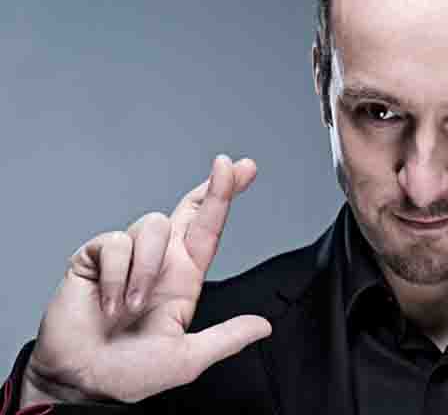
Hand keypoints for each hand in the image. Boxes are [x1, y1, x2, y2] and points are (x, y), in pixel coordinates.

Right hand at [21, 155, 271, 405]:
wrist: (79, 383)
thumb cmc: (129, 373)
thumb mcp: (187, 359)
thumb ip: (226, 338)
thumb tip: (264, 326)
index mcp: (183, 279)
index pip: (208, 229)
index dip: (223, 197)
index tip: (243, 169)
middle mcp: (159, 262)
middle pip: (186, 210)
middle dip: (210, 187)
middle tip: (227, 166)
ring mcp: (127, 258)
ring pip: (153, 226)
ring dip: (146, 269)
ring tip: (132, 306)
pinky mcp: (93, 259)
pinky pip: (114, 244)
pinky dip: (116, 276)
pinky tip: (108, 302)